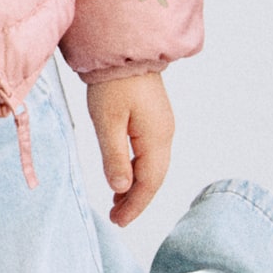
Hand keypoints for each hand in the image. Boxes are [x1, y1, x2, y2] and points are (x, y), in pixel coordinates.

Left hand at [86, 72, 174, 226]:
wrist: (123, 50)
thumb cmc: (113, 82)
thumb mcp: (107, 121)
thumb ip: (114, 157)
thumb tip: (120, 188)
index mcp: (156, 137)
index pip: (149, 183)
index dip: (134, 205)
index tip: (118, 221)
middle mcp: (165, 134)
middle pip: (155, 178)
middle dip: (136, 201)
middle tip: (116, 218)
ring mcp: (161, 126)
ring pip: (153, 167)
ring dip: (136, 187)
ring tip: (117, 203)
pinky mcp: (154, 119)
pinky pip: (149, 154)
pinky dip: (137, 171)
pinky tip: (123, 177)